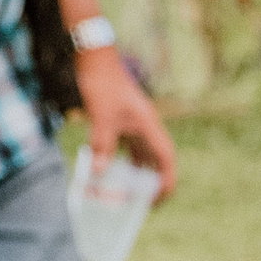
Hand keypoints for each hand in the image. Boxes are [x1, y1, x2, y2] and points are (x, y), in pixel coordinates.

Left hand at [78, 47, 175, 196]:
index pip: (166, 160)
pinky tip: (107, 169)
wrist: (94, 59)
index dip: (165, 181)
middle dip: (150, 182)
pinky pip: (126, 145)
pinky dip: (120, 158)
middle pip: (155, 160)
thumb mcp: (102, 118)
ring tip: (123, 191)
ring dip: (135, 172)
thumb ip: (102, 146)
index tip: (156, 200)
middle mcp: (145, 127)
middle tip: (138, 202)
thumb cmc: (103, 85)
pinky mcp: (121, 120)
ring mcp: (134, 123)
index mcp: (148, 126)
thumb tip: (98, 173)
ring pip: (140, 154)